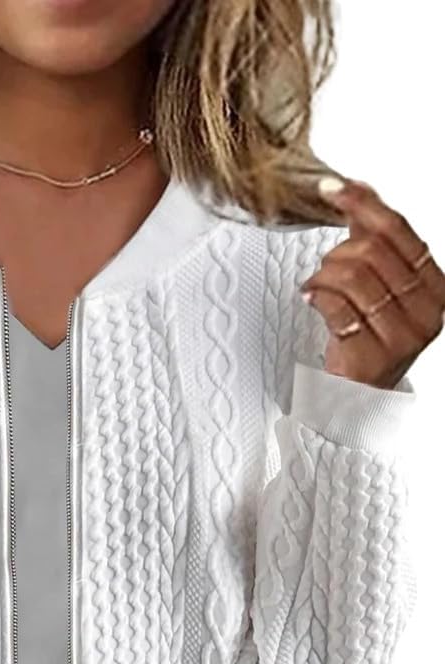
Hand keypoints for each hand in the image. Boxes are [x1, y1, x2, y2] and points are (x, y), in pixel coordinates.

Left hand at [300, 176, 444, 388]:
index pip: (398, 230)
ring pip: (352, 277)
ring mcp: (401, 338)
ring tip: (317, 289)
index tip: (331, 188)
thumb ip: (373, 240)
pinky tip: (311, 300)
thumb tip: (356, 188)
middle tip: (325, 271)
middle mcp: (427, 312)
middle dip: (336, 254)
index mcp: (435, 287)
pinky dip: (316, 298)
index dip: (362, 203)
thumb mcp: (381, 286)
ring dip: (323, 278)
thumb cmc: (367, 337)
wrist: (355, 396)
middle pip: (372, 251)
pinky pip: (336, 307)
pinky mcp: (371, 357)